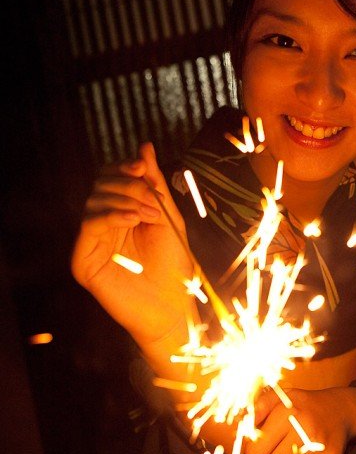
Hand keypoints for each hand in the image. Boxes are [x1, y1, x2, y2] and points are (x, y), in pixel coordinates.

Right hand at [71, 142, 194, 346]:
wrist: (174, 308)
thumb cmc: (174, 268)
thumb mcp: (169, 218)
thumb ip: (155, 184)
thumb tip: (144, 146)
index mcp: (121, 214)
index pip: (110, 178)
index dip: (123, 168)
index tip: (141, 166)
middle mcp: (102, 227)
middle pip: (99, 185)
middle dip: (128, 185)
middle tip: (152, 201)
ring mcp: (91, 244)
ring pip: (93, 201)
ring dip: (124, 200)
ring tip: (148, 215)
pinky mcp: (84, 262)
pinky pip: (88, 225)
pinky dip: (111, 215)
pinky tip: (133, 220)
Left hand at [246, 385, 355, 453]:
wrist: (340, 411)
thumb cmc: (301, 405)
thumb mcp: (280, 397)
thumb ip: (257, 408)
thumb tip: (239, 427)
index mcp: (287, 413)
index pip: (255, 451)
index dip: (251, 452)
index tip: (255, 446)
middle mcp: (304, 431)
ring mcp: (317, 450)